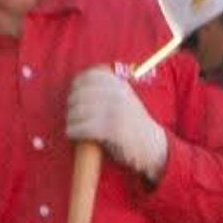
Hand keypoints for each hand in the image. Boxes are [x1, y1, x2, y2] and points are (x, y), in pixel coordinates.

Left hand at [65, 66, 169, 182]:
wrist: (152, 145)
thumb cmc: (133, 124)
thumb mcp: (124, 99)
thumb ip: (107, 90)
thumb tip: (77, 89)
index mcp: (119, 84)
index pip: (89, 76)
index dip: (76, 85)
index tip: (72, 94)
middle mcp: (117, 94)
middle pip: (81, 94)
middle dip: (71, 105)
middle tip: (70, 114)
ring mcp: (116, 111)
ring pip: (81, 111)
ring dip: (71, 119)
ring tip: (70, 125)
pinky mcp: (113, 130)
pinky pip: (85, 128)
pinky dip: (75, 131)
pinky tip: (72, 134)